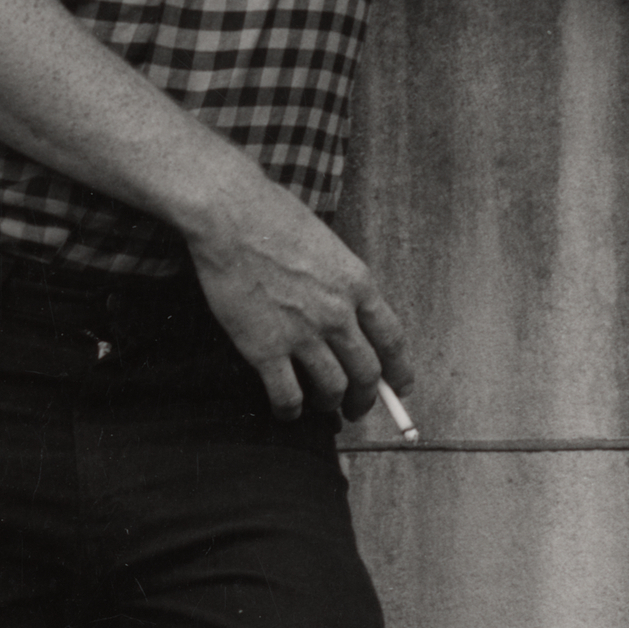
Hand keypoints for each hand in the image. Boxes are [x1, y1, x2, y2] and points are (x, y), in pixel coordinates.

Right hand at [179, 155, 412, 425]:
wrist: (229, 215)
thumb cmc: (271, 215)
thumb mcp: (326, 243)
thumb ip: (339, 280)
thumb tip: (341, 305)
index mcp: (358, 285)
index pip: (392, 340)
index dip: (399, 370)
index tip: (399, 386)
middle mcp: (338, 315)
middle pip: (367, 372)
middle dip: (367, 397)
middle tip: (359, 407)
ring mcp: (303, 335)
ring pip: (333, 388)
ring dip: (331, 404)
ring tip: (323, 407)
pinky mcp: (266, 349)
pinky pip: (287, 395)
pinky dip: (291, 411)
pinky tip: (287, 412)